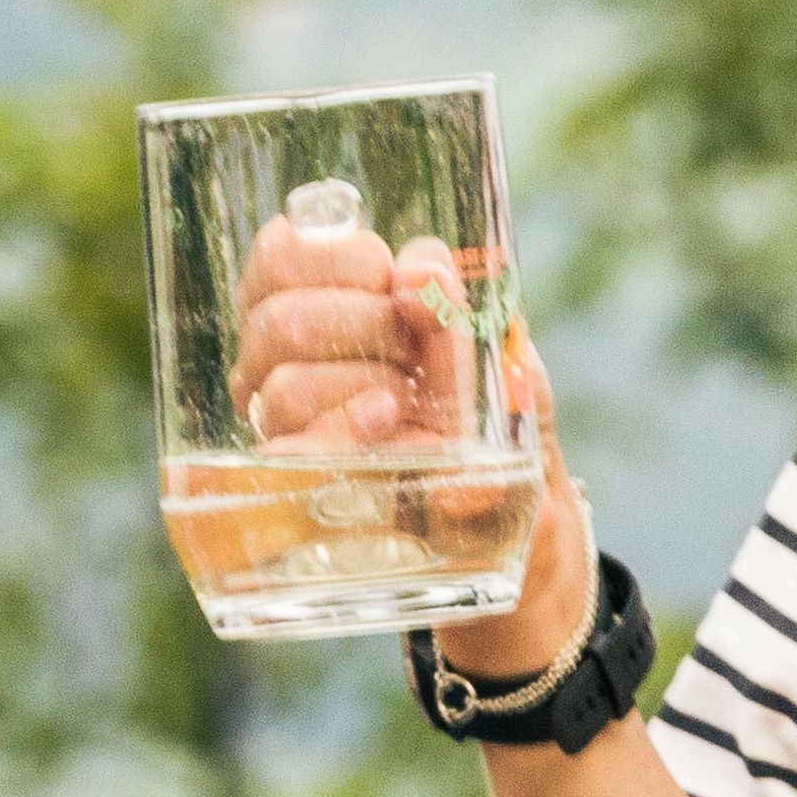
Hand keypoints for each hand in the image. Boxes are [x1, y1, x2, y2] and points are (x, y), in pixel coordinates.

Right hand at [235, 207, 595, 700]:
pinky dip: (340, 439)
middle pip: (278, 322)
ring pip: (281, 390)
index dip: (335, 258)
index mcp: (328, 311)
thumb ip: (462, 314)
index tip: (394, 284)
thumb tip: (422, 269)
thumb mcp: (502, 367)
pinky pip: (287, 460)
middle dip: (359, 329)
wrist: (518, 543)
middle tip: (409, 350)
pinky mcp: (296, 497)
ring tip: (403, 404)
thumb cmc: (504, 435)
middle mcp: (287, 368)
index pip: (279, 253)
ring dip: (355, 388)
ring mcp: (284, 432)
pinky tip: (384, 428)